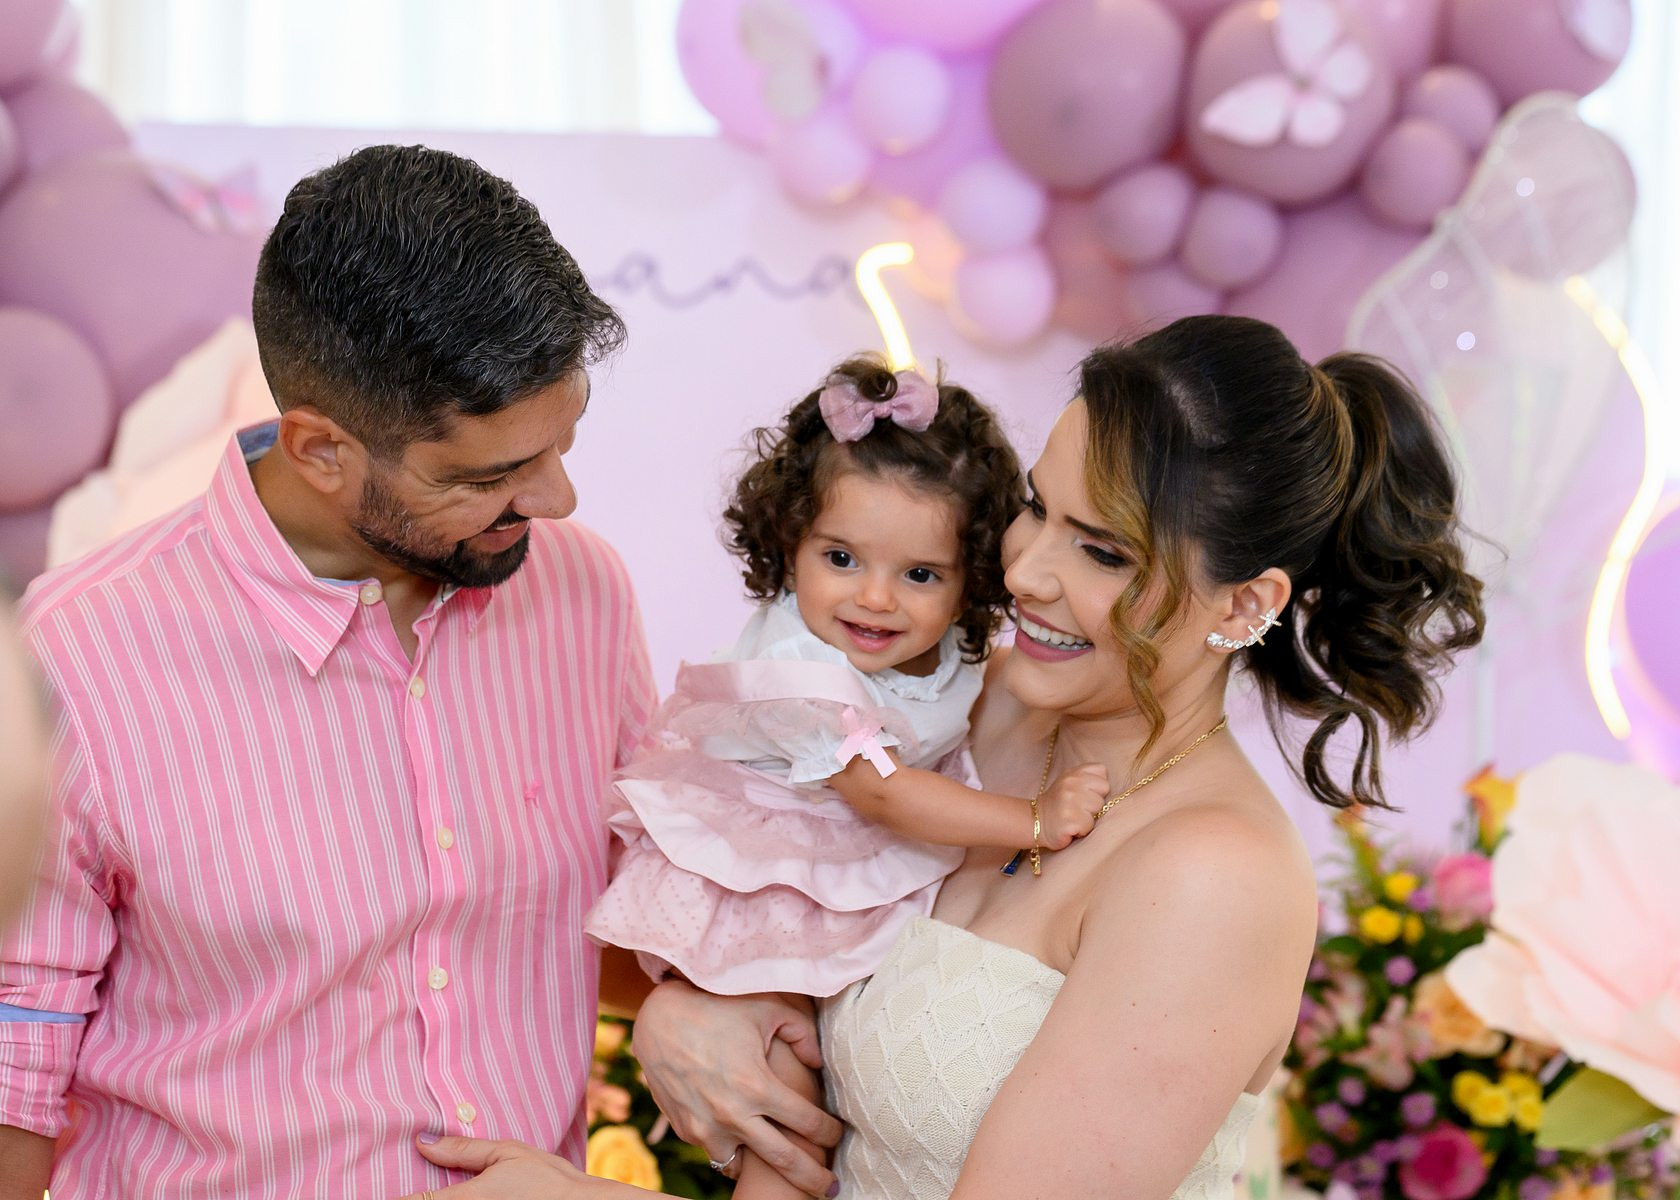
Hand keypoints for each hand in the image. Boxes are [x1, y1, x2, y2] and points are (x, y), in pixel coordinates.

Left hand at [396, 1136, 594, 1198]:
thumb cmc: (547, 1180)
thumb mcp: (507, 1153)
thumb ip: (463, 1151)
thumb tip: (423, 1141)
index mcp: (464, 1199)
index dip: (396, 1197)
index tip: (372, 1192)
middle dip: (418, 1197)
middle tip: (401, 1190)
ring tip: (434, 1189)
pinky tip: (462, 1196)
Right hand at [632, 981, 841, 1197]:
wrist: (658, 1017)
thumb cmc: (717, 1006)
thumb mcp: (767, 1009)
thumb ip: (802, 1034)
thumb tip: (819, 1064)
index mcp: (757, 1086)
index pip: (807, 1123)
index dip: (829, 1133)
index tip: (837, 1135)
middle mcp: (732, 1115)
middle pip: (785, 1161)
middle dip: (813, 1178)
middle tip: (830, 1189)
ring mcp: (705, 1128)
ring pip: (742, 1166)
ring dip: (762, 1169)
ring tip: (780, 1168)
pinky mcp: (685, 1130)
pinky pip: (715, 1151)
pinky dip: (731, 1149)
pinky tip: (744, 1141)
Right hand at [1038, 763, 1109, 849]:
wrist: (1035, 821)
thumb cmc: (1059, 803)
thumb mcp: (1070, 781)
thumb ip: (1089, 777)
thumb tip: (1109, 783)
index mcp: (1074, 773)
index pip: (1103, 774)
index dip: (1096, 787)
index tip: (1083, 793)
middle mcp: (1071, 784)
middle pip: (1103, 792)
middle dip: (1094, 804)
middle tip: (1078, 808)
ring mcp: (1070, 801)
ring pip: (1098, 810)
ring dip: (1088, 818)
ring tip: (1074, 817)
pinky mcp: (1070, 820)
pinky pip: (1089, 826)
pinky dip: (1081, 830)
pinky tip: (1070, 827)